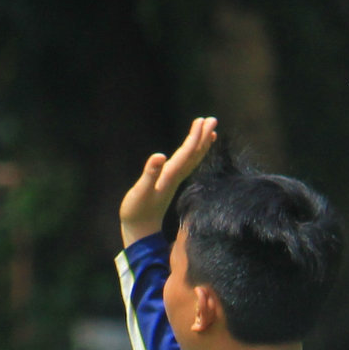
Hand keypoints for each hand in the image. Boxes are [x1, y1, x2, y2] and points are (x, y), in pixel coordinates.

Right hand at [119, 116, 218, 247]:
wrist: (140, 230)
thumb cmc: (137, 211)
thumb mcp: (141, 191)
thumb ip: (150, 174)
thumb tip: (159, 156)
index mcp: (170, 175)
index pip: (186, 153)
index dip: (195, 137)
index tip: (203, 121)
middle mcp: (176, 177)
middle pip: (194, 154)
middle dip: (203, 136)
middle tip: (211, 119)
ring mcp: (174, 180)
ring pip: (192, 160)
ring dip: (201, 144)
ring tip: (210, 131)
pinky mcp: (170, 183)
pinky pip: (187, 166)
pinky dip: (193, 155)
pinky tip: (194, 151)